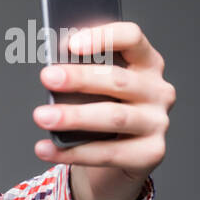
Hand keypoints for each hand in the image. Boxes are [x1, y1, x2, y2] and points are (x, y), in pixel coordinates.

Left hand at [32, 22, 174, 199]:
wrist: (115, 161)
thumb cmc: (100, 113)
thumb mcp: (93, 91)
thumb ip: (82, 77)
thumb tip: (53, 72)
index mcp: (146, 63)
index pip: (132, 39)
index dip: (104, 37)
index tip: (72, 43)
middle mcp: (158, 90)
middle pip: (119, 80)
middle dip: (80, 78)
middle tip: (47, 77)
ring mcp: (158, 122)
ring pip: (114, 117)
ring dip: (74, 116)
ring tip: (41, 116)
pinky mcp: (151, 152)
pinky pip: (108, 153)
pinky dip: (72, 152)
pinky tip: (45, 148)